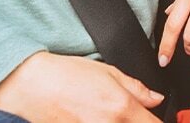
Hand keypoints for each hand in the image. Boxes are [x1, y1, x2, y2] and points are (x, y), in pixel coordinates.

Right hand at [0, 52, 163, 121]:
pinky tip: (97, 118)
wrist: (32, 87)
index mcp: (121, 109)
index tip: (156, 118)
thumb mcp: (108, 72)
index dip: (158, 122)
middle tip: (131, 116)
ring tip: (109, 115)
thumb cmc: (66, 75)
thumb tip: (156, 99)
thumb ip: (137, 88)